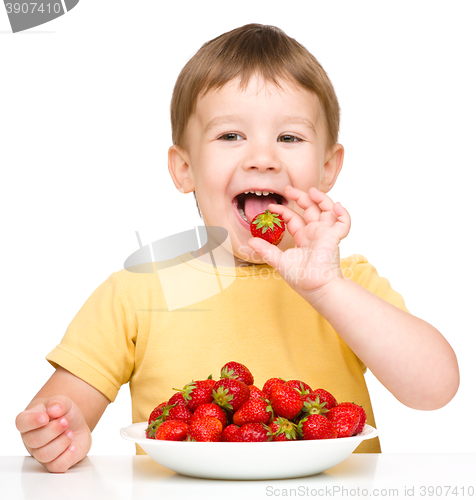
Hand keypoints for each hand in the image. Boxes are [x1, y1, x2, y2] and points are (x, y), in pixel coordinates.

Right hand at [15, 395, 91, 472]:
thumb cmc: (63, 414)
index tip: (45, 417)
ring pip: (44, 455)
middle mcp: (31, 439)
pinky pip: (56, 467)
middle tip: (65, 422)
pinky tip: (72, 446)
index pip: (22, 423)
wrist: (75, 425)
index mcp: (29, 421)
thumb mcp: (63, 402)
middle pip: (34, 441)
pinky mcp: (54, 463)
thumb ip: (58, 403)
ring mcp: (41, 453)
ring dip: (61, 442)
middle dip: (53, 430)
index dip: (32, 421)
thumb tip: (54, 410)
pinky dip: (67, 456)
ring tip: (70, 433)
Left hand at [248, 185, 350, 304]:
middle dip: (300, 197)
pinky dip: (342, 213)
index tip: (272, 206)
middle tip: (288, 189)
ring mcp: (326, 234)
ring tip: (311, 191)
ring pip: (327, 210)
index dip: (284, 210)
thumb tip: (249, 241)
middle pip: (310, 209)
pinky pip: (343, 222)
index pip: (294, 218)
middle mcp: (315, 233)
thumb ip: (265, 250)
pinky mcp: (335, 237)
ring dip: (321, 199)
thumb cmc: (300, 278)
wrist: (314, 287)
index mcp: (303, 238)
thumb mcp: (278, 260)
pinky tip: (335, 205)